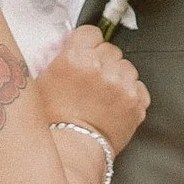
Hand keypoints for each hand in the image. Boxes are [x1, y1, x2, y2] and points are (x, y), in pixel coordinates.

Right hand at [36, 26, 149, 152]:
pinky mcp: (138, 102)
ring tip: (103, 96)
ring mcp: (123, 85)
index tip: (85, 54)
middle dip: (103, 62)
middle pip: (110, 49)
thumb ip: (63, 57)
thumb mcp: (45, 80)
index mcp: (77, 57)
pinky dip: (130, 94)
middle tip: (92, 82)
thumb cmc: (53, 121)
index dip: (88, 44)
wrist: (72, 152)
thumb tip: (73, 45)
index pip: (92, 32)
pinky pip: (139, 86)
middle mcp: (102, 68)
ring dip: (118, 77)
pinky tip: (114, 106)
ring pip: (127, 67)